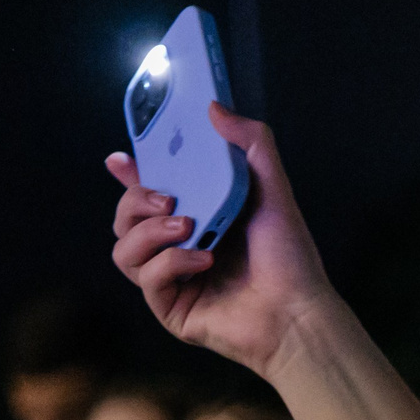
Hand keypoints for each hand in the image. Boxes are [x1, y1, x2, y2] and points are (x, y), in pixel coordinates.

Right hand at [108, 104, 337, 375]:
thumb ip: (251, 142)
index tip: (121, 160)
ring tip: (187, 228)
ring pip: (124, 249)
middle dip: (135, 201)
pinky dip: (170, 263)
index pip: (148, 193)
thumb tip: (215, 107)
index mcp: (197, 218)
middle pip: (125, 218)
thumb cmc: (288, 255)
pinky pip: (147, 278)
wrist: (298, 312)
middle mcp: (178, 247)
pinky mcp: (170, 308)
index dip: (129, 176)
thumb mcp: (273, 188)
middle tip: (167, 201)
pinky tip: (203, 261)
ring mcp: (171, 280)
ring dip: (149, 232)